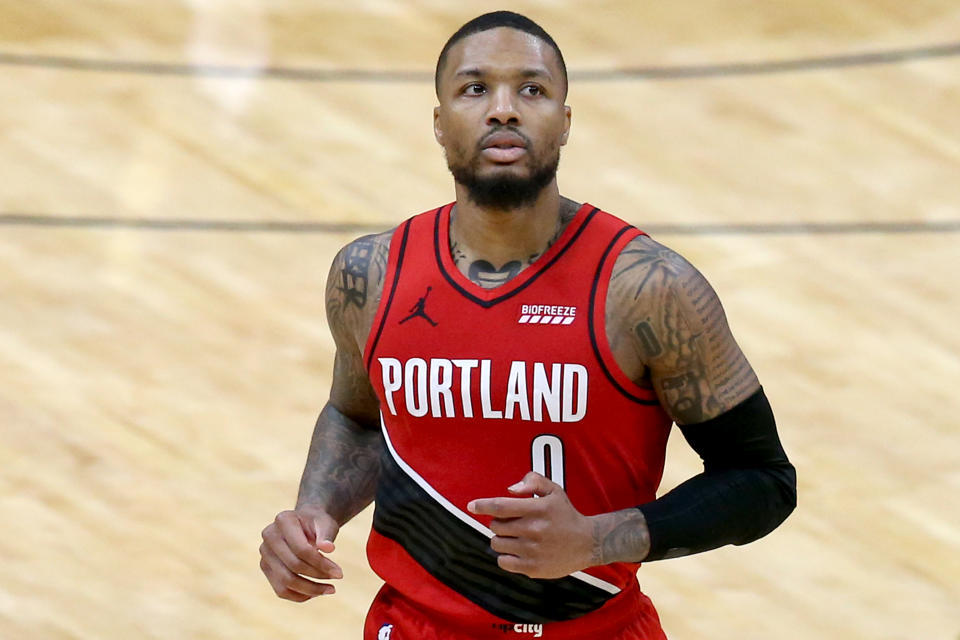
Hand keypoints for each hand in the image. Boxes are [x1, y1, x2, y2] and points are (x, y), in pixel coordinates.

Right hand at [259, 505, 342, 601]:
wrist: (305, 523)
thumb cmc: (317, 523)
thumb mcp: (325, 523)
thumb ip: (326, 534)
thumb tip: (329, 548)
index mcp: (283, 520)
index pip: (301, 549)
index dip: (321, 564)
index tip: (340, 573)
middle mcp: (269, 536)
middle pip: (293, 566)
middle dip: (318, 576)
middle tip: (337, 579)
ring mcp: (265, 553)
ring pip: (285, 582)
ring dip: (310, 590)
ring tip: (329, 590)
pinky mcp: (266, 567)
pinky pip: (280, 590)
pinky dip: (299, 596)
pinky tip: (315, 593)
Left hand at [467, 471, 594, 578]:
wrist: (587, 543)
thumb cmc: (566, 515)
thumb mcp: (554, 490)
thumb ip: (533, 481)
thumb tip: (510, 489)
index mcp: (538, 509)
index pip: (501, 506)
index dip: (483, 505)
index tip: (471, 505)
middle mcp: (535, 530)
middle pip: (496, 525)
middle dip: (498, 522)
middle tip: (511, 522)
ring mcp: (533, 551)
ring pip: (497, 544)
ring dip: (501, 538)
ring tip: (515, 536)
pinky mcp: (533, 568)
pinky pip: (503, 562)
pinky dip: (505, 556)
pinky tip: (517, 550)